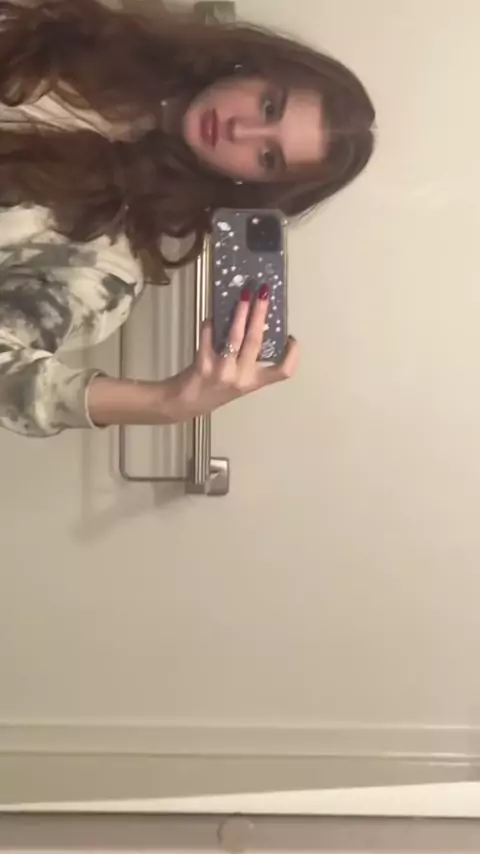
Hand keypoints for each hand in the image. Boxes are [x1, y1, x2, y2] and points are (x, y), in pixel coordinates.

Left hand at [169, 285, 299, 421]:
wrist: (185, 403)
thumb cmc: (213, 389)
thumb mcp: (237, 379)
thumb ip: (248, 358)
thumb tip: (256, 324)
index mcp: (253, 382)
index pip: (282, 372)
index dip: (292, 355)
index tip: (292, 339)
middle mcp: (240, 378)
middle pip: (256, 341)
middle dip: (260, 313)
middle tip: (264, 294)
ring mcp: (221, 371)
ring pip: (235, 336)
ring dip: (240, 312)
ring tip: (244, 295)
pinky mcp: (202, 364)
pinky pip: (209, 336)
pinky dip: (211, 323)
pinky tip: (213, 315)